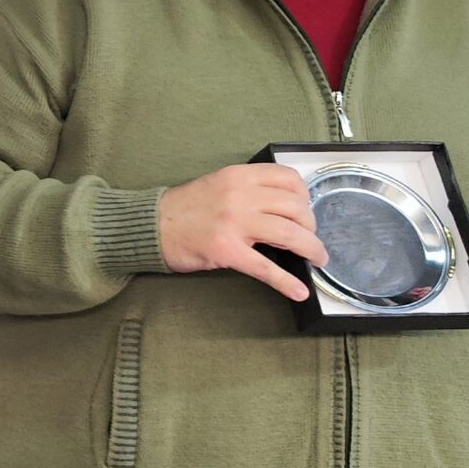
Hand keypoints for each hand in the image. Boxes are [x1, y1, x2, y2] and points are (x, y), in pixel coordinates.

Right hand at [157, 165, 323, 301]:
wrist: (151, 226)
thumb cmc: (184, 209)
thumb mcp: (219, 185)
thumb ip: (249, 191)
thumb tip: (286, 208)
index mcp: (239, 176)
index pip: (289, 179)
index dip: (306, 197)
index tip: (305, 211)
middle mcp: (240, 195)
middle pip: (297, 208)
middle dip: (312, 226)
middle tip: (310, 239)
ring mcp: (234, 223)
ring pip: (290, 234)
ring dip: (312, 249)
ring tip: (317, 259)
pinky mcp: (226, 251)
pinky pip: (266, 268)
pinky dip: (287, 282)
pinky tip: (299, 291)